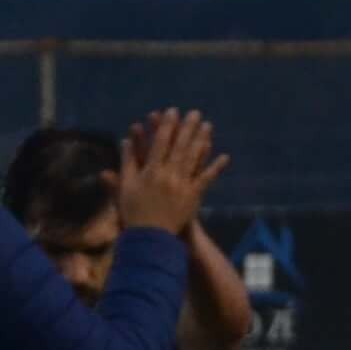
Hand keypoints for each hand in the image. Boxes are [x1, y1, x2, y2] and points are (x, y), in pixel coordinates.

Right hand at [116, 109, 228, 233]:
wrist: (150, 238)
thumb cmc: (133, 212)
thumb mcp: (125, 186)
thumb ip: (127, 162)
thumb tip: (125, 140)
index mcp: (150, 171)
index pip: (160, 142)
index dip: (167, 125)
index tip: (172, 111)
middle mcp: (168, 175)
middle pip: (180, 146)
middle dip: (187, 127)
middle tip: (194, 113)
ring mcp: (183, 185)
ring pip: (194, 158)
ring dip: (202, 140)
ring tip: (207, 125)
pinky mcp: (194, 196)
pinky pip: (206, 179)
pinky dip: (215, 167)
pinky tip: (224, 157)